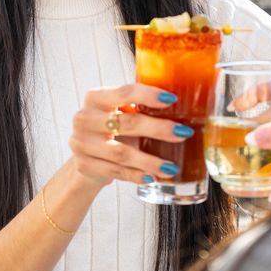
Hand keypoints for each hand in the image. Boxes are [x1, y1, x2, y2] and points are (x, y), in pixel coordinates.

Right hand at [69, 84, 190, 187]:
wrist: (85, 154)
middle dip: (158, 129)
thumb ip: (141, 105)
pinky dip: (137, 176)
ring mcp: (82, 144)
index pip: (124, 92)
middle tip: (183, 133)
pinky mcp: (85, 166)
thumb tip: (187, 103)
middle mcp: (85, 118)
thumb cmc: (110, 127)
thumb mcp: (119, 111)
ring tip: (171, 167)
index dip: (148, 95)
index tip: (172, 99)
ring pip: (121, 153)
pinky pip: (116, 172)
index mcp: (96, 97)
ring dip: (149, 161)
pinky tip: (152, 178)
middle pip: (126, 123)